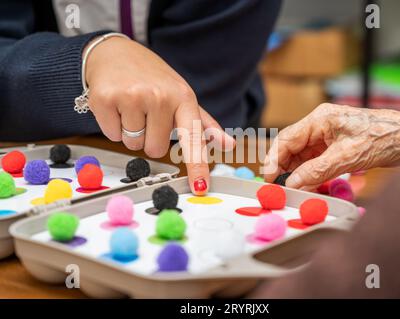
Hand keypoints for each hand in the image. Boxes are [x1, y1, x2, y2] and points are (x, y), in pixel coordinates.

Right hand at [84, 36, 234, 193]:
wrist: (114, 53)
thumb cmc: (152, 78)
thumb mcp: (181, 96)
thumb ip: (205, 125)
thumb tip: (228, 144)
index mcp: (183, 97)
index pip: (193, 138)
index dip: (197, 165)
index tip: (200, 187)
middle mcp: (160, 96)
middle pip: (155, 149)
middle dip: (149, 137)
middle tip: (146, 114)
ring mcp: (132, 97)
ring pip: (133, 144)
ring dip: (131, 132)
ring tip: (131, 107)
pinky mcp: (105, 99)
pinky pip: (112, 135)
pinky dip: (113, 125)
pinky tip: (116, 106)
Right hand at [264, 103, 399, 188]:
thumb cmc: (383, 138)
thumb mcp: (346, 157)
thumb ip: (316, 171)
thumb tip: (292, 184)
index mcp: (320, 119)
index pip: (286, 138)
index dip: (273, 159)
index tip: (268, 178)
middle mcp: (321, 125)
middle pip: (292, 147)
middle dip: (285, 168)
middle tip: (280, 188)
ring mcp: (328, 136)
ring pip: (303, 156)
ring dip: (299, 173)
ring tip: (298, 190)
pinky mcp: (336, 146)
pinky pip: (316, 161)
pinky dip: (312, 174)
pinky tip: (313, 185)